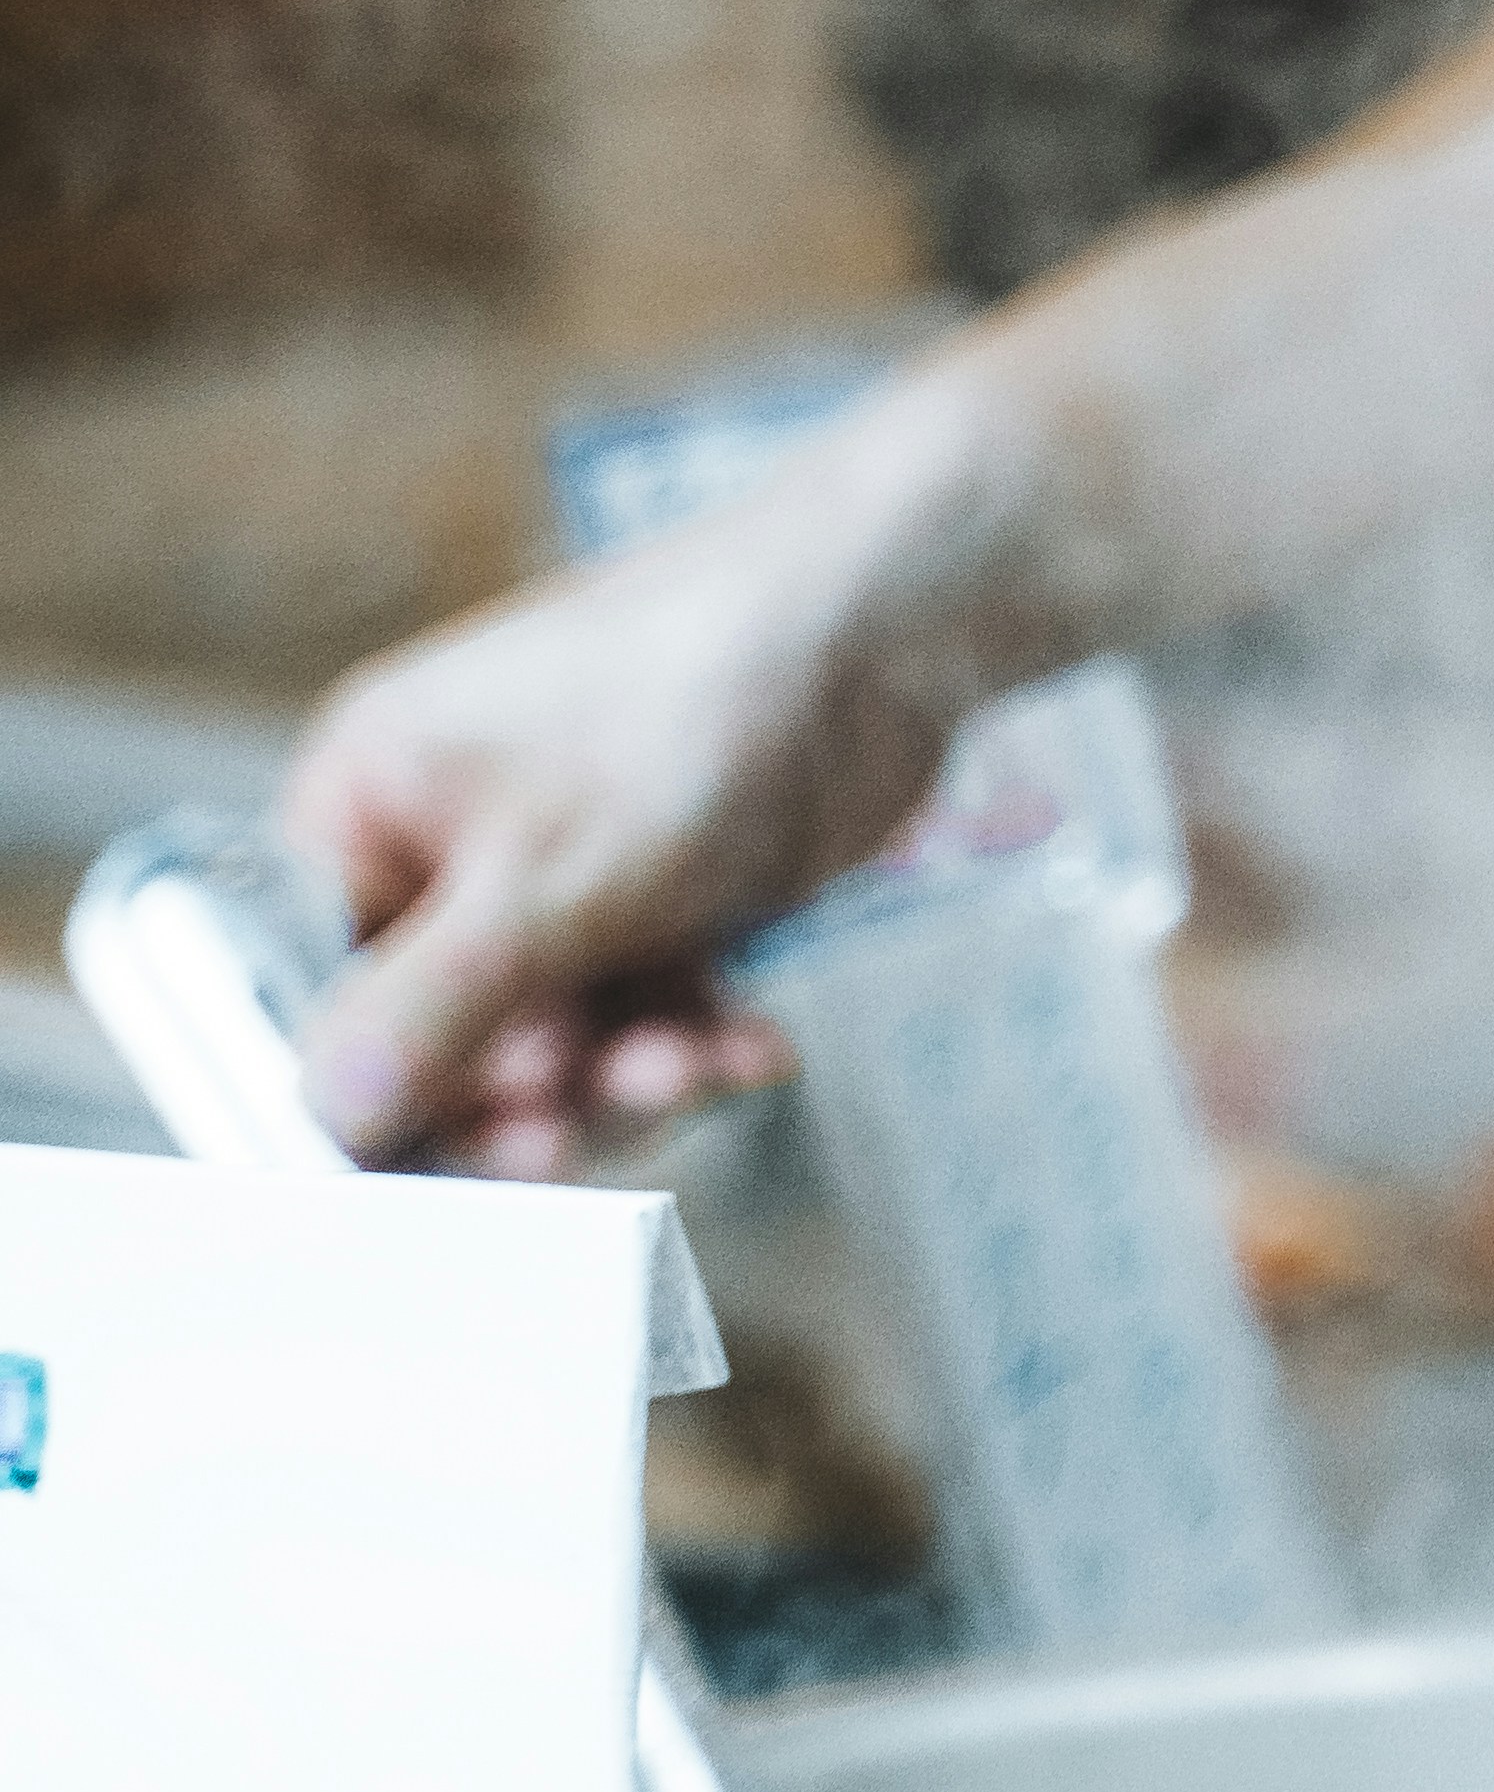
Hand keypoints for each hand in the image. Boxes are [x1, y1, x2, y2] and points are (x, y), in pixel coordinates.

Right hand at [278, 384, 1022, 1160]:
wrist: (888, 625)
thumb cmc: (691, 706)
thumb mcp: (540, 888)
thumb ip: (424, 1016)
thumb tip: (321, 1118)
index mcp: (364, 804)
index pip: (307, 999)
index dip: (369, 1099)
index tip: (443, 1166)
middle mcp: (443, 839)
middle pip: (434, 1045)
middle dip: (520, 1098)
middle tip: (579, 1122)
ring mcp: (552, 870)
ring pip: (548, 1050)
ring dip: (620, 1082)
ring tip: (689, 1061)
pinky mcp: (650, 896)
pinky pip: (637, 1019)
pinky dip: (689, 1045)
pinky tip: (750, 1047)